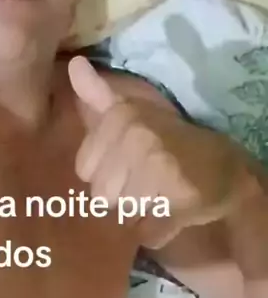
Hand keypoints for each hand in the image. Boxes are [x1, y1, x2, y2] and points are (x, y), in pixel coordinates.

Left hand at [68, 56, 246, 248]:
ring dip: (140, 213)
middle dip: (121, 196)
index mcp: (121, 116)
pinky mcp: (179, 198)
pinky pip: (148, 232)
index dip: (105, 173)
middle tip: (147, 181)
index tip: (127, 163)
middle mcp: (137, 137)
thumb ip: (97, 94)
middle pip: (102, 195)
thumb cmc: (167, 140)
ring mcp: (159, 167)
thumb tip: (72, 65)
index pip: (85, 169)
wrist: (224, 168)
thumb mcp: (131, 113)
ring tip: (159, 194)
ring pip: (123, 213)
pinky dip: (158, 230)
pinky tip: (171, 211)